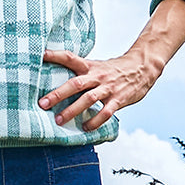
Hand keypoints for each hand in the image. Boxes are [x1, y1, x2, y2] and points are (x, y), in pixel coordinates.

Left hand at [39, 48, 159, 130]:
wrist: (143, 67)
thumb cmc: (115, 70)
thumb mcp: (97, 66)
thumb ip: (81, 72)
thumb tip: (57, 79)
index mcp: (90, 67)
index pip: (70, 58)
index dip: (56, 56)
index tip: (42, 56)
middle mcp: (97, 76)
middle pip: (76, 84)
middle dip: (58, 94)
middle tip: (42, 104)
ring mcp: (108, 88)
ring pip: (88, 99)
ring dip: (72, 110)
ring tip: (59, 120)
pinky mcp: (118, 100)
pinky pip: (105, 113)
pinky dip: (94, 121)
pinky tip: (85, 128)